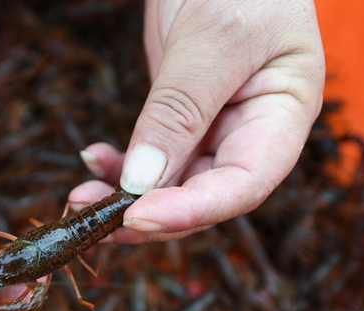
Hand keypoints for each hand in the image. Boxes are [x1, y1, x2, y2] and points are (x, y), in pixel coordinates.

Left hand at [70, 0, 324, 242]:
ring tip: (80, 197)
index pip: (242, 185)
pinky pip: (153, 157)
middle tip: (94, 221)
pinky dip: (122, 165)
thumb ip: (181, 109)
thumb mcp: (215, 36)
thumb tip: (143, 183)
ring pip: (172, 183)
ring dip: (125, 196)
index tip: (136, 218)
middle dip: (148, 213)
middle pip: (203, 195)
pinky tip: (94, 159)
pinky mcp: (182, 118)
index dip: (191, 210)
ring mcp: (216, 128)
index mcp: (283, 117)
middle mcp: (252, 133)